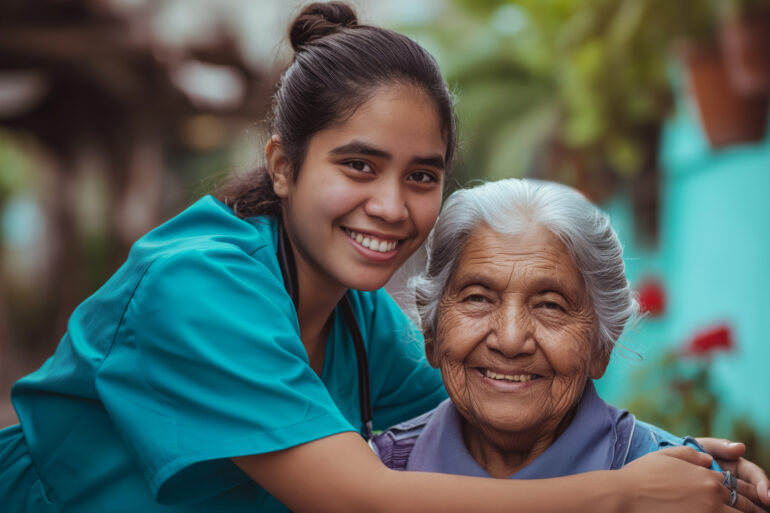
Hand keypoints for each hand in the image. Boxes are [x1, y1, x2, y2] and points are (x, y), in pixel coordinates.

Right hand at [619, 446, 763, 512]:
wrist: (625, 495)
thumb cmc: (642, 474)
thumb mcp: (667, 455)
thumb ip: (692, 456)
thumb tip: (710, 461)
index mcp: (708, 477)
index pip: (740, 489)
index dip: (751, 497)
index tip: (755, 502)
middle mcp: (713, 496)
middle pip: (746, 508)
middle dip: (754, 510)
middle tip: (761, 512)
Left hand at [697, 437, 769, 509]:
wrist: (673, 464)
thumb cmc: (692, 452)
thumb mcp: (704, 447)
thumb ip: (720, 446)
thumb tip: (740, 447)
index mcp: (738, 467)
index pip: (756, 476)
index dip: (763, 485)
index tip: (766, 496)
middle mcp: (738, 482)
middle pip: (755, 494)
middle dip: (761, 503)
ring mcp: (730, 493)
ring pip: (746, 504)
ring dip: (752, 509)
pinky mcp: (722, 501)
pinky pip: (729, 507)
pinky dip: (733, 511)